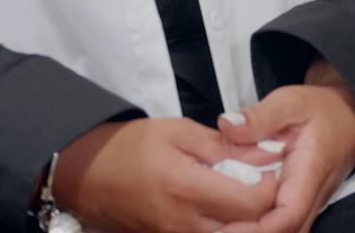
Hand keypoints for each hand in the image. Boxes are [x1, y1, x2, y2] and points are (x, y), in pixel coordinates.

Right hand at [52, 118, 278, 232]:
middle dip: (264, 207)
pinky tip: (224, 208)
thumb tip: (268, 152)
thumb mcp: (178, 132)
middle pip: (250, 228)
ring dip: (247, 220)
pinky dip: (227, 227)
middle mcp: (186, 225)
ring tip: (243, 194)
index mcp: (188, 189)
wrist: (84, 176)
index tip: (268, 166)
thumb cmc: (130, 147)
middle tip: (261, 181)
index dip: (271, 184)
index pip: (254, 202)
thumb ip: (225, 145)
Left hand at [215, 62, 354, 232]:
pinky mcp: (299, 206)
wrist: (348, 116)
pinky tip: (232, 219)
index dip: (257, 230)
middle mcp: (312, 197)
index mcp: (310, 173)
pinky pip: (281, 227)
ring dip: (253, 232)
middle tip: (215, 229)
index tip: (227, 227)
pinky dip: (257, 227)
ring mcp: (307, 206)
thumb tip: (228, 125)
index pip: (288, 216)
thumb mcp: (290, 102)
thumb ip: (260, 116)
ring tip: (221, 224)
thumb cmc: (321, 109)